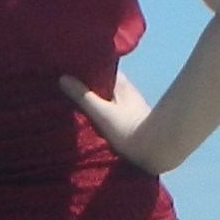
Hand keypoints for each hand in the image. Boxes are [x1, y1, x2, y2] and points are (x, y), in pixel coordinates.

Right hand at [60, 72, 180, 173]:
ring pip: (107, 96)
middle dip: (86, 83)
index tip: (66, 67)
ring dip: (93, 97)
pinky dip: (100, 109)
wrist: (157, 151)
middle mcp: (127, 91)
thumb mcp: (102, 114)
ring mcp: (130, 105)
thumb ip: (83, 97)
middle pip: (103, 82)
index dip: (84, 67)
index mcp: (120, 84)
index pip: (100, 68)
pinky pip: (111, 108)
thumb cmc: (129, 131)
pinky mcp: (131, 119)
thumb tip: (63, 78)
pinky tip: (90, 116)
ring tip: (72, 99)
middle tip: (64, 84)